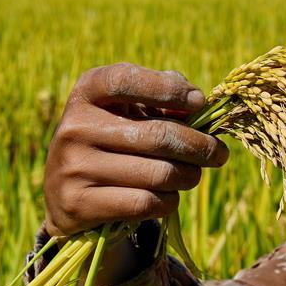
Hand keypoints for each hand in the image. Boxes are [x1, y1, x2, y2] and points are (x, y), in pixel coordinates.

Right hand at [43, 63, 228, 236]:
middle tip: (219, 154)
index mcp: (86, 93)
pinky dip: (169, 201)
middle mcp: (75, 127)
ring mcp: (74, 167)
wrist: (66, 193)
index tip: (198, 102)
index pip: (126, 80)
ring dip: (189, 176)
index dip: (168, 89)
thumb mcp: (128, 109)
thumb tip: (197, 102)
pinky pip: (147, 202)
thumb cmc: (113, 140)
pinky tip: (169, 196)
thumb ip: (162, 96)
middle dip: (200, 146)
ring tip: (193, 175)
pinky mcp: (80, 204)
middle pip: (158, 135)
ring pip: (160, 173)